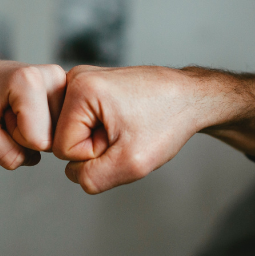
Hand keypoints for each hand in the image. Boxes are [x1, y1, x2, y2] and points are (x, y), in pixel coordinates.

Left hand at [0, 52, 66, 169]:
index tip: (3, 116)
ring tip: (16, 110)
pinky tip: (30, 110)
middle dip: (26, 135)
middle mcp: (54, 76)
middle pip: (52, 138)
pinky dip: (43, 126)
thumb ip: (6, 154)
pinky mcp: (69, 89)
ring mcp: (65, 81)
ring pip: (59, 134)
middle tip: (9, 113)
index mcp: (30, 80)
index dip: (16, 138)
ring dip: (34, 131)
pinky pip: (62, 127)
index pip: (38, 140)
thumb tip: (35, 158)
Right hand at [52, 65, 203, 193]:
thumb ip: (92, 178)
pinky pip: (83, 123)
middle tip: (126, 132)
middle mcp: (75, 78)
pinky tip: (123, 120)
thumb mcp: (132, 163)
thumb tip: (73, 173)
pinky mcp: (90, 86)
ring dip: (100, 138)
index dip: (95, 154)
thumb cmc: (168, 120)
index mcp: (80, 88)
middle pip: (64, 138)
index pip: (63, 148)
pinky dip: (102, 129)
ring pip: (74, 132)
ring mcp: (82, 80)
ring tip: (126, 125)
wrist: (190, 97)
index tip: (123, 137)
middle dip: (96, 146)